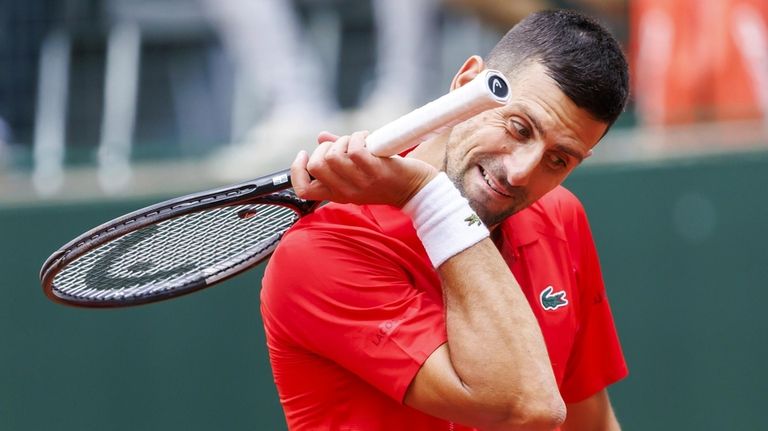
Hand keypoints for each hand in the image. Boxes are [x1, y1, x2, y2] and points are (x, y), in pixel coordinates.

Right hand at [290, 131, 437, 206]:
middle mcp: (346, 191)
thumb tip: (320, 136)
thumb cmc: (388, 179)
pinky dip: (359, 137)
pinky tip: (369, 139)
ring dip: (343, 140)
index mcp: (338, 194)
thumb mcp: (359, 173)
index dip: (297, 170)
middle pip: (315, 167)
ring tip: (358, 141)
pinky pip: (354, 148)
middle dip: (324, 148)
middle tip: (341, 145)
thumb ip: (338, 155)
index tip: (304, 154)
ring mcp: (360, 182)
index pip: (303, 190)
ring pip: (333, 156)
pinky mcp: (374, 170)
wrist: (417, 190)